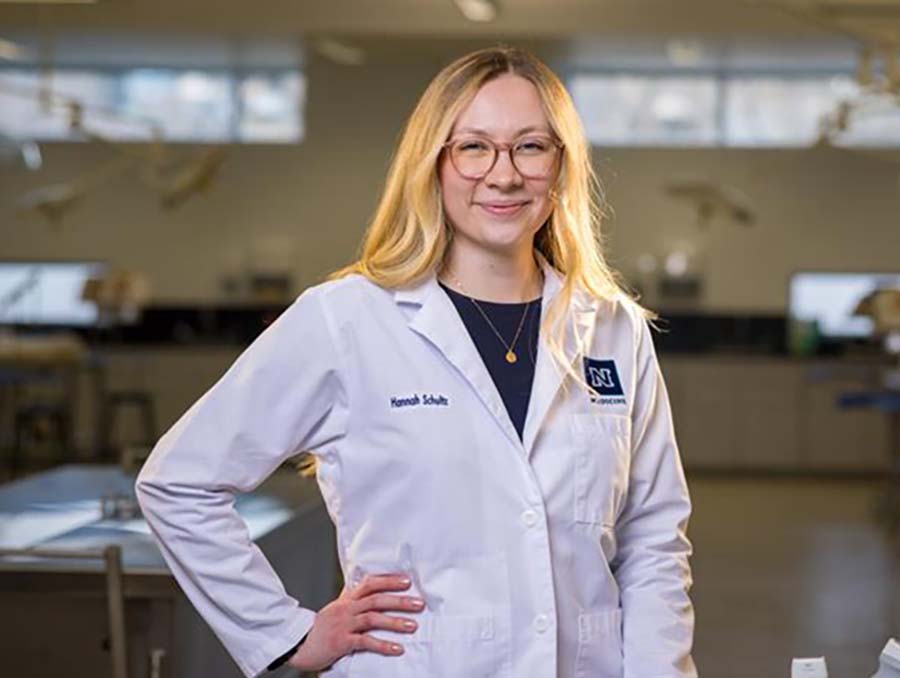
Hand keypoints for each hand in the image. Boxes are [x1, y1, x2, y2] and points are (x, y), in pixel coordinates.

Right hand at [287, 573, 425, 671]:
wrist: (298, 644)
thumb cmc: (320, 627)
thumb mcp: (336, 608)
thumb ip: (350, 596)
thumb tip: (362, 583)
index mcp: (347, 599)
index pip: (369, 583)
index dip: (389, 580)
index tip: (407, 581)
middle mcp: (346, 609)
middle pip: (376, 599)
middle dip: (399, 601)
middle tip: (419, 604)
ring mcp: (343, 624)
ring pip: (372, 618)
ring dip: (395, 622)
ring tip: (413, 625)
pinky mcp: (341, 642)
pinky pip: (365, 642)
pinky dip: (383, 644)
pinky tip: (397, 648)